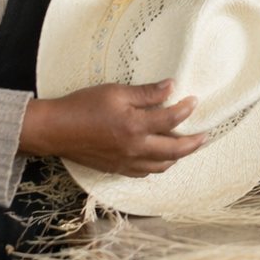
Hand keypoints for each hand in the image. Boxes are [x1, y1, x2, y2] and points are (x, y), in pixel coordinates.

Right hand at [19, 80, 205, 175]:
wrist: (54, 130)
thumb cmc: (83, 106)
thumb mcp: (116, 92)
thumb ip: (146, 92)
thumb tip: (171, 87)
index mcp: (135, 127)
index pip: (171, 120)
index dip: (186, 109)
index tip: (194, 100)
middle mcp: (134, 149)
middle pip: (174, 151)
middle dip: (193, 143)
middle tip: (205, 135)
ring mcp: (125, 162)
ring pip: (161, 166)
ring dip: (178, 157)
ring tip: (187, 146)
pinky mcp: (115, 169)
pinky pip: (144, 172)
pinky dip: (158, 166)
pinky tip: (161, 157)